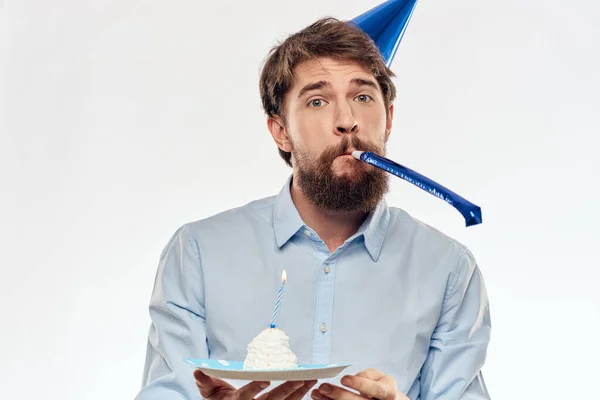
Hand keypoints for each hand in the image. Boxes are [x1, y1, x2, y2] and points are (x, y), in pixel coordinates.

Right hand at [194, 370, 316, 399]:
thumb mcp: (209, 393)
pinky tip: (309, 386)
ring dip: (298, 392)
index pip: (246, 396)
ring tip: (311, 379)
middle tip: (299, 378)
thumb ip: (206, 382)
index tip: (265, 379)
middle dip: (286, 389)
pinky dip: (299, 395)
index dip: (255, 388)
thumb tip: (198, 371)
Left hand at [310, 368, 407, 399]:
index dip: (359, 384)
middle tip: (324, 387)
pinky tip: (321, 399)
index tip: (344, 379)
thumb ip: (369, 375)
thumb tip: (355, 377)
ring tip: (317, 393)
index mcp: (388, 393)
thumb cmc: (383, 389)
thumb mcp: (382, 378)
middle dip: (340, 395)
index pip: (375, 389)